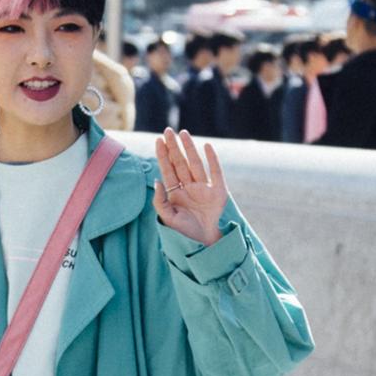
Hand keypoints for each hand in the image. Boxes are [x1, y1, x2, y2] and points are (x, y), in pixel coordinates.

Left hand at [153, 129, 228, 246]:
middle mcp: (189, 187)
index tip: (158, 140)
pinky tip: (207, 146)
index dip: (163, 155)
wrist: (203, 244)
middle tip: (168, 131)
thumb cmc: (183, 233)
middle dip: (174, 147)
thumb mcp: (168, 218)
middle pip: (180, 163)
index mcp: (175, 193)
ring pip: (195, 163)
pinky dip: (212, 159)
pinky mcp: (218, 191)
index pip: (168, 170)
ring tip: (183, 133)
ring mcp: (203, 188)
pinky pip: (215, 172)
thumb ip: (160, 201)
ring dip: (189, 148)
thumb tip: (157, 180)